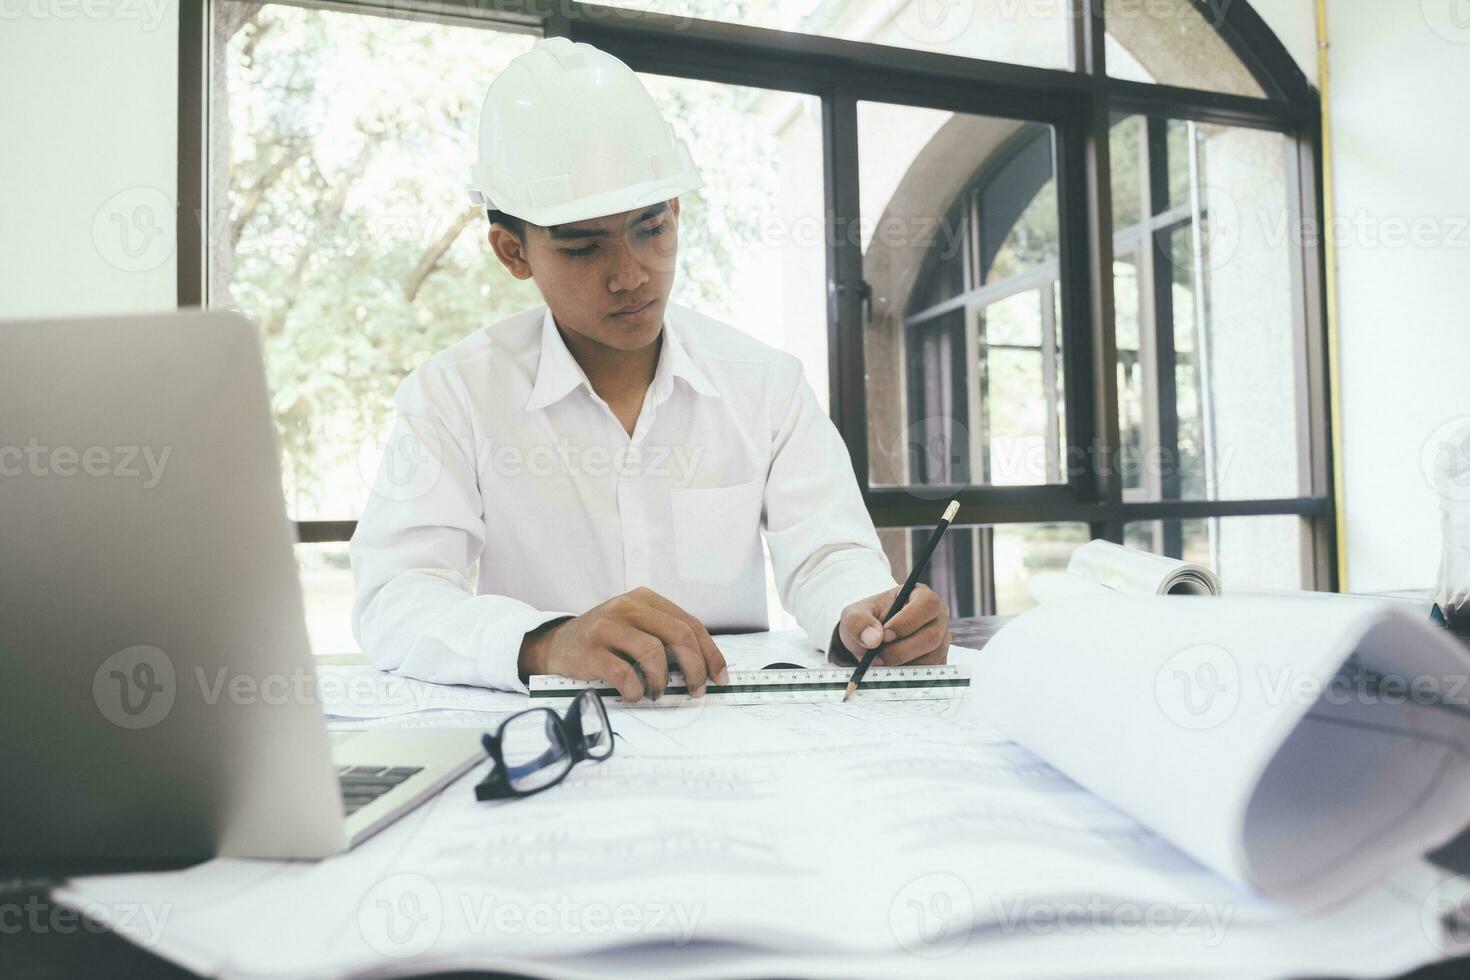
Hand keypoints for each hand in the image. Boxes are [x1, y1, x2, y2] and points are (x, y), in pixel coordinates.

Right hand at [517, 586, 729, 701]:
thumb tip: (705, 669)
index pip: (690, 624)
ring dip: (662, 680)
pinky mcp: (591, 650)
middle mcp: (628, 607)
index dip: (710, 653)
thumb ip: (665, 640)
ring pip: (654, 653)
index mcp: (645, 599)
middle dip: (695, 668)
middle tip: (695, 690)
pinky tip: (634, 694)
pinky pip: (625, 674)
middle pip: (678, 635)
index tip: (720, 676)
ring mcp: (607, 626)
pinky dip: (636, 690)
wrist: (556, 645)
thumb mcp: (636, 628)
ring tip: (657, 692)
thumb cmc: (605, 641)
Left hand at [832, 584, 949, 666]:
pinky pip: (931, 670)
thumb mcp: (853, 617)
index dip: (907, 622)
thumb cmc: (866, 622)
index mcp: (920, 595)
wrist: (869, 641)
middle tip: (878, 656)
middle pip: (932, 635)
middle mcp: (936, 616)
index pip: (927, 604)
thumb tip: (874, 638)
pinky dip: (909, 673)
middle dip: (902, 650)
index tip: (885, 636)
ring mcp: (941, 638)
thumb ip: (859, 623)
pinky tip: (892, 667)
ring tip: (881, 660)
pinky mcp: (939, 658)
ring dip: (903, 663)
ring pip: (932, 656)